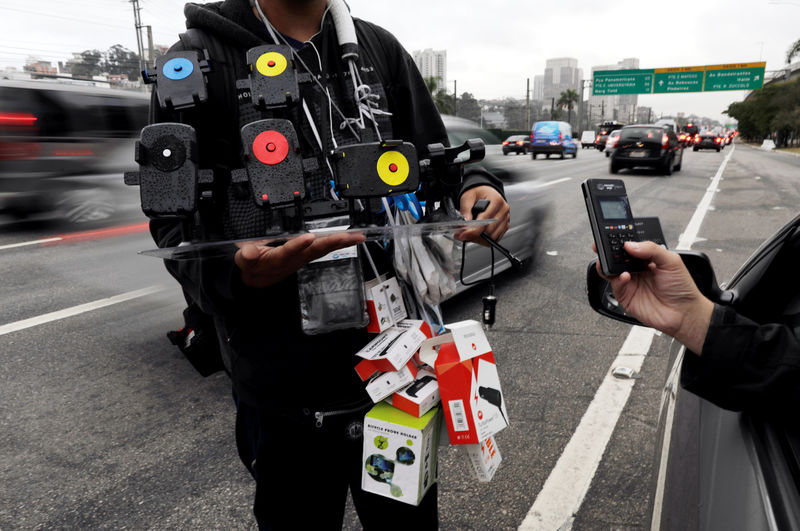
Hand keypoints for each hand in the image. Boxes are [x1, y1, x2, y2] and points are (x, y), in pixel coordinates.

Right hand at [235, 232, 364, 287]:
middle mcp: (293, 260)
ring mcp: (301, 258)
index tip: (307, 237)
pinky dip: (336, 243)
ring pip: (322, 250)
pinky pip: (323, 249)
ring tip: (356, 237)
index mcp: (277, 259)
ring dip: (340, 244)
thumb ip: (247, 256)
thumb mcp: (243, 260)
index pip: (288, 252)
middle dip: (332, 243)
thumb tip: (250, 253)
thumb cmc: (251, 265)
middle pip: (314, 251)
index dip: (297, 245)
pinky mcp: (305, 255)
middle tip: (349, 237)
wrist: (255, 277)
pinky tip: (348, 239)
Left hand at [455, 186, 509, 244]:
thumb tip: (466, 222)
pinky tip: (477, 235)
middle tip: (462, 236)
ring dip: (479, 239)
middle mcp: (503, 210)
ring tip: (469, 235)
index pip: (485, 221)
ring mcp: (505, 218)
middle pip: (490, 231)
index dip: (473, 231)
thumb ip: (466, 209)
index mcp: (496, 201)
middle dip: (474, 236)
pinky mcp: (504, 225)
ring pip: (493, 237)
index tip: (463, 235)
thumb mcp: (468, 196)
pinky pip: (496, 237)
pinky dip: (485, 239)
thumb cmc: (478, 192)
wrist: (485, 190)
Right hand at [596, 241, 713, 353]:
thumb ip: (652, 249)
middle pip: (616, 256)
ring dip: (607, 263)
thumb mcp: (672, 261)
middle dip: (608, 249)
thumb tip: (630, 244)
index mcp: (646, 258)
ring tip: (610, 259)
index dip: (621, 239)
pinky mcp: (625, 296)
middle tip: (604, 244)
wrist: (684, 313)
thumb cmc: (682, 288)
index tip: (612, 233)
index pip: (630, 245)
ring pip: (610, 270)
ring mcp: (630, 282)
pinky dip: (617, 279)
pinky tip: (625, 276)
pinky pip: (615, 285)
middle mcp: (636, 269)